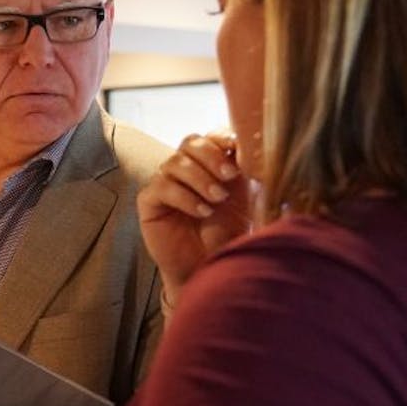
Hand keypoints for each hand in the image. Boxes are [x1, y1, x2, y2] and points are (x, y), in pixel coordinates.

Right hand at [137, 132, 251, 301]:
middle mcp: (187, 171)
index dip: (222, 137)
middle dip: (211, 156)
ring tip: (217, 199)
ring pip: (174, 162)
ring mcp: (166, 185)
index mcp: (211, 165)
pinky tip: (201, 211)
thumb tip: (256, 148)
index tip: (238, 150)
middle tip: (229, 176)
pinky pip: (161, 187)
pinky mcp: (150, 203)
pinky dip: (184, 196)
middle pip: (190, 142)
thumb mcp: (246, 201)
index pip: (211, 136)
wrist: (210, 269)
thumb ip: (248, 172)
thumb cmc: (228, 237)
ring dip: (199, 178)